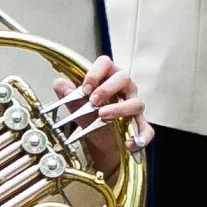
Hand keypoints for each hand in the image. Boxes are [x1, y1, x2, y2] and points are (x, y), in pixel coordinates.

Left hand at [59, 56, 147, 170]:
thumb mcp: (76, 104)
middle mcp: (124, 89)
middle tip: (92, 101)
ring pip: (136, 103)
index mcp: (108, 77)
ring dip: (120, 109)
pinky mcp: (140, 125)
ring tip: (103, 116)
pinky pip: (146, 130)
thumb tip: (60, 85)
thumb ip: (67, 93)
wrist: (100, 141)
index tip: (85, 88)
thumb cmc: (91, 116)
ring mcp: (134, 106)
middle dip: (107, 89)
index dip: (95, 73)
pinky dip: (139, 138)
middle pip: (124, 78)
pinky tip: (128, 143)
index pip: (106, 63)